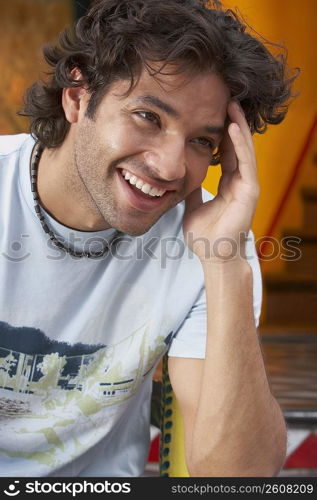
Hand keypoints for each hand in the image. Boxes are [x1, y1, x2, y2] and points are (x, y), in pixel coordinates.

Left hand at [183, 100, 258, 261]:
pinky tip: (233, 128)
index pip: (226, 154)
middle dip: (232, 124)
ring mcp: (246, 186)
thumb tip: (182, 179)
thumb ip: (192, 191)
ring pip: (244, 150)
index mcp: (228, 185)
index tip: (212, 115)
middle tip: (225, 100)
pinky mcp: (249, 192)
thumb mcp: (193, 207)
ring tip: (232, 105)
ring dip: (238, 127)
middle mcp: (239, 183)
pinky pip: (245, 164)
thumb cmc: (205, 236)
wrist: (213, 256)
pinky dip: (239, 145)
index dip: (220, 135)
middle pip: (237, 147)